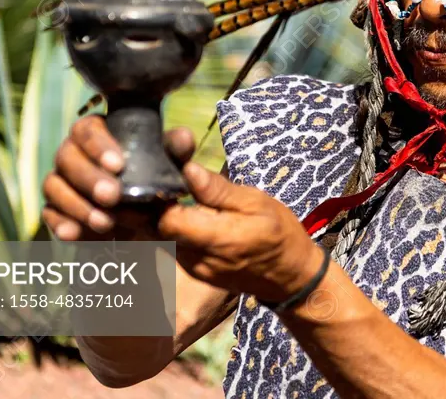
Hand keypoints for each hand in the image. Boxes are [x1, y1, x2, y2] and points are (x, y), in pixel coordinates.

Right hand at [42, 116, 194, 241]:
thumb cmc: (156, 178)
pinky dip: (60, 223)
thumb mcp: (171, 164)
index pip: (87, 129)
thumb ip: (175, 149)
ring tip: (105, 222)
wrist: (145, 215)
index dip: (98, 145)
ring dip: (77, 204)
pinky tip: (74, 234)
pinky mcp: (55, 208)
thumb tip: (184, 137)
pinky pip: (48, 213)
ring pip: (53, 185)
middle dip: (88, 177)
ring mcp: (61, 180)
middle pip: (66, 156)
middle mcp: (73, 153)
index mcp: (99, 133)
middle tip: (112, 196)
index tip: (118, 165)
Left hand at [159, 163, 325, 305]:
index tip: (167, 176)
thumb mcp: (256, 202)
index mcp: (217, 239)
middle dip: (156, 205)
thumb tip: (187, 170)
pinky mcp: (194, 273)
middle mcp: (198, 259)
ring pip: (162, 239)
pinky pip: (173, 247)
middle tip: (167, 182)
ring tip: (177, 196)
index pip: (166, 220)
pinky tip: (187, 215)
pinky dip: (174, 230)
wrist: (290, 276)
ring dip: (164, 217)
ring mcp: (193, 270)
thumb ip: (218, 190)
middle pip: (157, 230)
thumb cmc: (279, 232)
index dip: (160, 197)